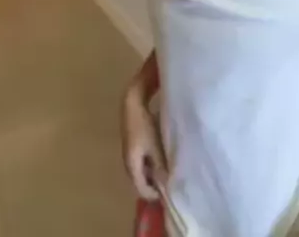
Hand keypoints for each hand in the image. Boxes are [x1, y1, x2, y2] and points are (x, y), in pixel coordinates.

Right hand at [121, 86, 167, 200]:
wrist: (132, 104)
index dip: (156, 195)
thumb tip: (166, 184)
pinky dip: (151, 165)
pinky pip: (142, 162)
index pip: (142, 190)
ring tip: (169, 172)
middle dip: (155, 185)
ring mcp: (129, 154)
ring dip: (153, 175)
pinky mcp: (132, 145)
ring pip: (142, 172)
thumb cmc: (144, 125)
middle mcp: (127, 163)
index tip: (171, 193)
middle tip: (171, 184)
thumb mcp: (155, 146)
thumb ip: (160, 166)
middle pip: (141, 182)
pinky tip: (162, 158)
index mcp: (131, 166)